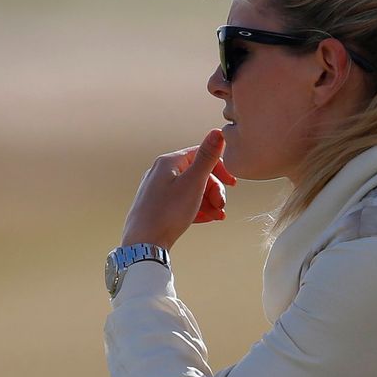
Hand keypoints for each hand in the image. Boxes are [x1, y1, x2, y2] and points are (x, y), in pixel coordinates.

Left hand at [120, 129, 235, 249]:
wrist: (143, 244)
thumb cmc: (167, 213)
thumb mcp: (193, 183)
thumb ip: (207, 158)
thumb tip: (217, 132)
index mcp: (168, 163)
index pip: (200, 154)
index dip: (219, 168)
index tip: (233, 184)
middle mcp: (160, 173)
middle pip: (196, 175)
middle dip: (214, 190)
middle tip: (222, 205)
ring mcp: (157, 191)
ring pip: (191, 191)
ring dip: (208, 201)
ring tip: (217, 215)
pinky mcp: (157, 207)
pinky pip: (182, 203)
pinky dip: (197, 209)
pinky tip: (208, 219)